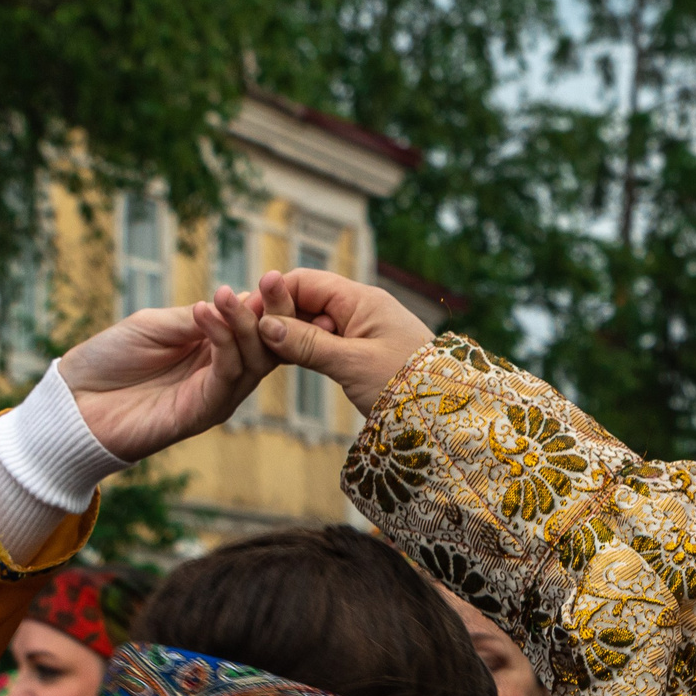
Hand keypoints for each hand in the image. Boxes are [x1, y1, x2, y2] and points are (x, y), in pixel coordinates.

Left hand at [61, 285, 274, 462]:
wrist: (76, 401)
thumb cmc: (110, 359)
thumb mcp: (154, 325)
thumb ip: (195, 318)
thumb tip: (241, 297)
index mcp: (215, 349)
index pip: (258, 327)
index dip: (271, 304)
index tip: (275, 276)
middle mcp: (224, 374)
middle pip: (269, 346)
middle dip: (274, 313)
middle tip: (272, 280)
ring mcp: (217, 395)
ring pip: (254, 361)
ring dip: (244, 324)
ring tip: (225, 295)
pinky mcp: (204, 412)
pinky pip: (227, 376)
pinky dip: (223, 342)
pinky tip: (206, 312)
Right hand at [250, 268, 433, 418]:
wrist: (448, 414)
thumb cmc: (407, 386)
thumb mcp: (352, 364)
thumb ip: (308, 344)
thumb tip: (266, 326)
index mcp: (362, 300)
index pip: (305, 282)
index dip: (273, 296)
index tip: (246, 317)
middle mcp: (362, 308)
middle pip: (306, 300)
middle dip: (277, 315)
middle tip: (247, 336)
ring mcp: (363, 329)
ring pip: (314, 322)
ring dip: (290, 334)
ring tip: (262, 350)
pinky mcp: (364, 351)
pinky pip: (326, 342)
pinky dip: (306, 348)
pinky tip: (287, 359)